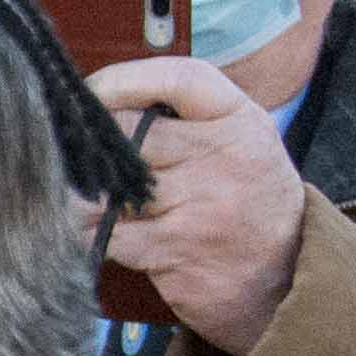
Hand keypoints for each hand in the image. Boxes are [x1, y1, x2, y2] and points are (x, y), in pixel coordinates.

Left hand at [81, 58, 305, 355]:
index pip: (177, 79)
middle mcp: (224, 160)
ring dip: (81, 196)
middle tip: (68, 152)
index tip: (90, 92)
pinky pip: (105, 236)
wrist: (286, 276)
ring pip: (107, 189)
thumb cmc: (246, 196)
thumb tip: (97, 101)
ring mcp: (201, 209)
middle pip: (127, 134)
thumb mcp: (239, 139)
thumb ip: (183, 115)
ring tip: (80, 196)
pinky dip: (87, 235)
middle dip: (91, 146)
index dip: (122, 80)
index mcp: (239, 121)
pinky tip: (93, 232)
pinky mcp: (175, 253)